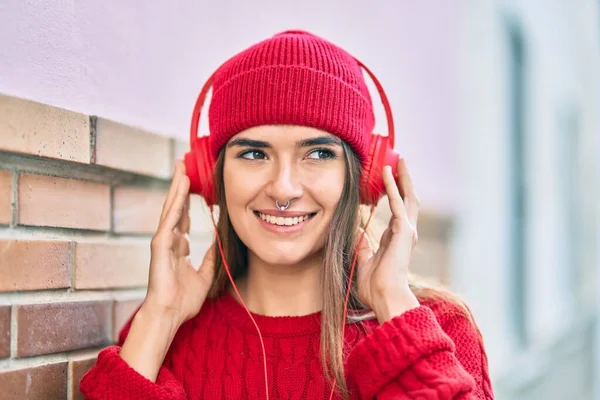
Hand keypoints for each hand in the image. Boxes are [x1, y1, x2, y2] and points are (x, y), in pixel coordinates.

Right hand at [143, 160, 215, 326]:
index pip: (182, 217)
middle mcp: (169, 240)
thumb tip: (219, 243)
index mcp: (177, 247)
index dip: (187, 201)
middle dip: (180, 187)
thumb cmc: (183, 300)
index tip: (194, 184)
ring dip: (176, 187)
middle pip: (175, 208)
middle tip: (184, 165)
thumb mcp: (204, 275)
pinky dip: (175, 202)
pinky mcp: (159, 245)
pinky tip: (181, 187)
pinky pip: (169, 219)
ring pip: (171, 208)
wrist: (170, 314)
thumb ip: (210, 257)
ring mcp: (163, 242)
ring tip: (181, 167)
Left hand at [356, 158, 419, 322]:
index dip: (393, 193)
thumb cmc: (374, 286)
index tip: (388, 179)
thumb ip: (362, 245)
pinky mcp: (404, 231)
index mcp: (396, 239)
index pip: (397, 210)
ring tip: (398, 161)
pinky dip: (392, 187)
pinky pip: (398, 203)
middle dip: (404, 181)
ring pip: (408, 198)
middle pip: (408, 200)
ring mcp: (407, 231)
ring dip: (402, 178)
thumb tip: (356, 233)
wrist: (384, 297)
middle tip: (399, 163)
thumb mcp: (364, 260)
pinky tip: (387, 173)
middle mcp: (405, 232)